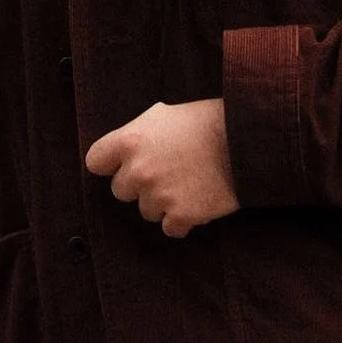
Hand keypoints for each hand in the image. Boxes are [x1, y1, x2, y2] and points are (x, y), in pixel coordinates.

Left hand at [85, 97, 237, 237]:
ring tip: (187, 183)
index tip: (123, 164)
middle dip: (139, 185)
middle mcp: (138, 171)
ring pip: (146, 211)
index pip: (95, 162)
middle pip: (120, 191)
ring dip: (163, 203)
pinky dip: (182, 220)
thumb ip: (137, 133)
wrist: (246, 140)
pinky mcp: (182, 215)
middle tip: (166, 172)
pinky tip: (197, 201)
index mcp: (129, 141)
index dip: (110, 164)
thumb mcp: (162, 114)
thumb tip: (121, 149)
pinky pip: (171, 228)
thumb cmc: (205, 122)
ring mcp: (159, 196)